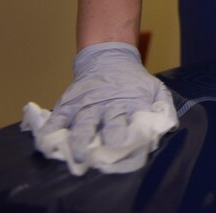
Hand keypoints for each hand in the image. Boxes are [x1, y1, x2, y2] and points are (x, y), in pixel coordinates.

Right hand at [28, 42, 176, 173]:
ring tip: (77, 156)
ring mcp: (86, 105)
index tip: (130, 150)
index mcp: (130, 103)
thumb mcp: (154, 88)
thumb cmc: (133, 81)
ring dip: (79, 142)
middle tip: (103, 157)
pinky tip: (47, 142)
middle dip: (106, 143)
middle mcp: (108, 106)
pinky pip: (57, 119)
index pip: (133, 124)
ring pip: (82, 126)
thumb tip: (168, 126)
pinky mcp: (68, 104)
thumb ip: (164, 107)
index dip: (132, 138)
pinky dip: (51, 131)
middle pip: (107, 126)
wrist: (108, 58)